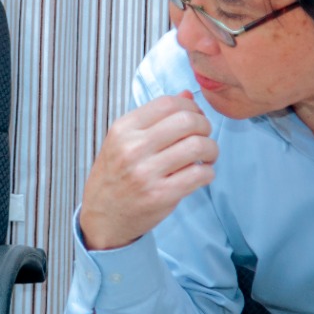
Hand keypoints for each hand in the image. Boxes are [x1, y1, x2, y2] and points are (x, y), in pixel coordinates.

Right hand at [78, 92, 216, 250]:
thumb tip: (187, 95)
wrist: (102, 217)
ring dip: (211, 149)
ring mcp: (146, 173)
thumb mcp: (123, 141)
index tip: (195, 117)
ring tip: (206, 156)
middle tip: (204, 136)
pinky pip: (199, 174)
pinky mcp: (161, 195)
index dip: (190, 107)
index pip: (168, 103)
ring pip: (198, 146)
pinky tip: (201, 174)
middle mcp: (133, 148)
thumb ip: (154, 118)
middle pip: (187, 121)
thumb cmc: (115, 176)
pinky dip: (208, 172)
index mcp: (123, 129)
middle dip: (205, 126)